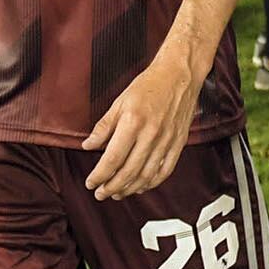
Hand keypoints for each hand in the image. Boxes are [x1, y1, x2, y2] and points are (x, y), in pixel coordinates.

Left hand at [81, 51, 199, 200]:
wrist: (180, 74)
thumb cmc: (149, 85)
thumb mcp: (120, 102)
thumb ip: (104, 126)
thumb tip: (88, 146)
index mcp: (133, 122)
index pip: (112, 158)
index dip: (99, 175)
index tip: (90, 183)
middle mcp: (151, 134)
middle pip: (128, 171)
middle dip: (111, 187)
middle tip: (100, 194)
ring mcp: (167, 139)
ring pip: (146, 175)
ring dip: (130, 189)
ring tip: (117, 193)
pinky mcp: (179, 142)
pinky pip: (165, 169)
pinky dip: (152, 182)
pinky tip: (141, 186)